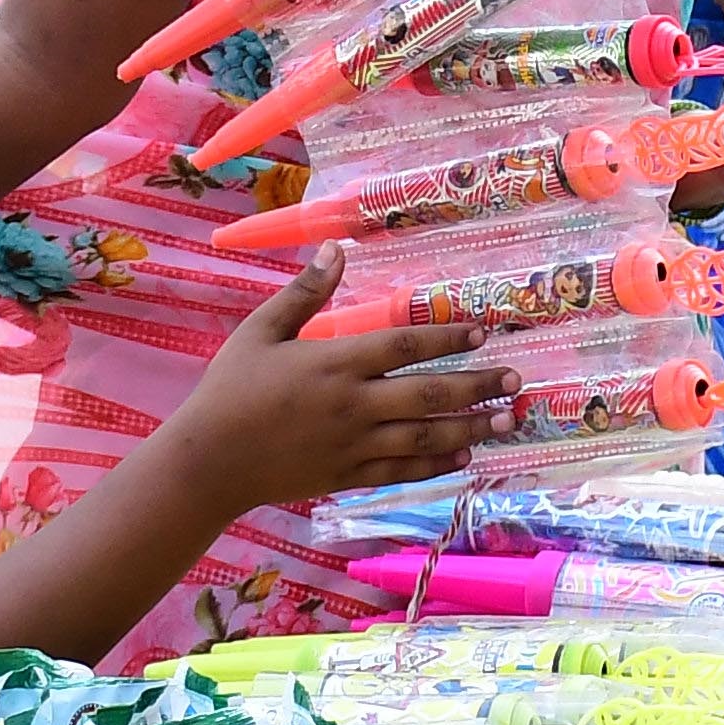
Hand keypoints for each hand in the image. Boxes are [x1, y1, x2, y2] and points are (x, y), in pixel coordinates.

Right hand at [173, 253, 513, 513]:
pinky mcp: (347, 476)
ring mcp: (353, 445)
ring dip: (470, 427)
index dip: (445, 338)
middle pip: (427, 394)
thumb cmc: (230, 390)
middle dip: (476, 386)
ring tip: (506, 420)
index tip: (481, 332)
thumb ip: (302, 292)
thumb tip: (336, 248)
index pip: (402, 346)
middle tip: (514, 379)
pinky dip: (436, 464)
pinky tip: (464, 456)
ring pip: (424, 437)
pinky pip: (402, 471)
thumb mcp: (260, 331)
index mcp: (332, 363)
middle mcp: (352, 405)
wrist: (209, 461)